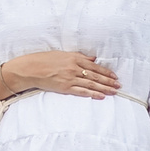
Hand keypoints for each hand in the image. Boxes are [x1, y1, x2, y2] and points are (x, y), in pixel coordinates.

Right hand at [4, 50, 119, 99]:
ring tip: (114, 92)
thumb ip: (79, 57)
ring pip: (91, 84)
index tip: (114, 76)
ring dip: (104, 88)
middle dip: (108, 81)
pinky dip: (92, 94)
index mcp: (74, 58)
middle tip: (119, 85)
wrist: (30, 69)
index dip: (106, 72)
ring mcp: (70, 78)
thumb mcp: (63, 54)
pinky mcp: (65, 88)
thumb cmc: (44, 60)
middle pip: (95, 75)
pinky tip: (101, 96)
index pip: (94, 66)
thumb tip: (93, 59)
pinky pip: (82, 91)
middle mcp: (74, 68)